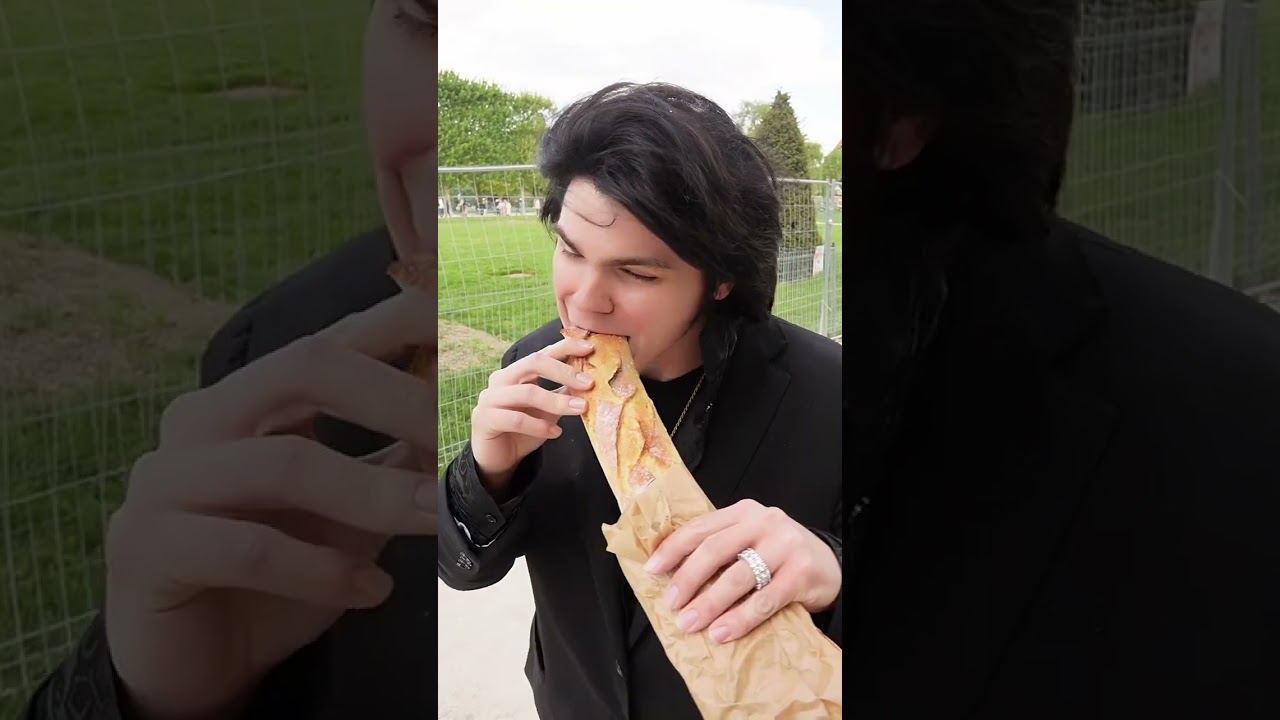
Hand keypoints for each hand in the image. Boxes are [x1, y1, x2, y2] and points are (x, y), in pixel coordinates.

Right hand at [104, 286, 437, 719]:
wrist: (197, 664)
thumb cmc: (279, 577)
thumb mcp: (354, 512)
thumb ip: (396, 460)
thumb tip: (461, 411)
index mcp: (251, 397)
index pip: (331, 338)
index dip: (396, 320)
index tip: (462, 323)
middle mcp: (203, 418)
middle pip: (307, 367)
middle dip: (397, 396)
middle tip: (455, 434)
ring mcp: (165, 477)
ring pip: (286, 463)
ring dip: (374, 494)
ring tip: (430, 520)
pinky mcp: (145, 543)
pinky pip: (250, 548)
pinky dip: (322, 570)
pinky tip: (371, 591)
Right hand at [469, 336, 596, 484]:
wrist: (497, 459)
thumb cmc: (523, 430)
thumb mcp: (548, 410)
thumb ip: (563, 394)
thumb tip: (590, 383)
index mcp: (516, 372)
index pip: (543, 352)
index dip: (566, 347)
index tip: (590, 348)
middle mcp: (501, 379)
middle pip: (534, 363)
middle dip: (564, 371)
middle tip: (589, 384)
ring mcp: (490, 398)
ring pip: (527, 393)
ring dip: (557, 401)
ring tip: (580, 409)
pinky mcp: (484, 419)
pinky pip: (515, 419)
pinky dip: (539, 426)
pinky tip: (555, 433)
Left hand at [644, 499, 840, 643]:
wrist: (829, 564)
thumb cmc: (779, 555)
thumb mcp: (750, 539)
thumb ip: (720, 546)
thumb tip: (671, 574)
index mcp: (743, 512)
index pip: (700, 527)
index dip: (672, 549)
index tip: (652, 570)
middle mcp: (763, 522)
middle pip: (714, 550)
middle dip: (687, 580)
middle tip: (672, 604)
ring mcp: (784, 546)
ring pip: (737, 577)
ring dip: (709, 604)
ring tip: (691, 623)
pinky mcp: (800, 573)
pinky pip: (764, 600)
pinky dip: (740, 619)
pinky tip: (722, 632)